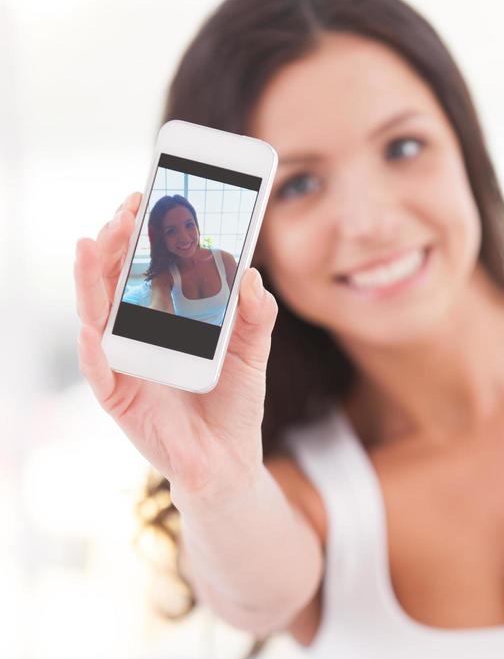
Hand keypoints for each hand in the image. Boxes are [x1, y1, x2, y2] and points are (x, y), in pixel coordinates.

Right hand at [74, 193, 277, 496]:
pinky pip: (100, 372)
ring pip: (97, 316)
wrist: (230, 461)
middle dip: (115, 243)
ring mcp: (124, 364)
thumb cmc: (235, 404)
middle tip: (125, 210)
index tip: (143, 197)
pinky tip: (91, 326)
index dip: (138, 233)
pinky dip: (93, 349)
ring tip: (93, 242)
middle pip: (114, 281)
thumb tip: (251, 273)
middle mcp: (136, 335)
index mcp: (163, 317)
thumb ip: (256, 313)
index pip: (141, 266)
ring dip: (91, 279)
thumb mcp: (253, 351)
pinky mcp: (120, 399)